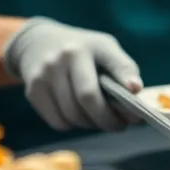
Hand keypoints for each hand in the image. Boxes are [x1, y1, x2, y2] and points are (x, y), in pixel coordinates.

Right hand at [1, 17, 143, 131]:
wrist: (38, 43)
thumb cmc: (81, 50)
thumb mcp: (103, 48)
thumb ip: (122, 68)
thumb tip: (136, 91)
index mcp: (89, 46)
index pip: (113, 64)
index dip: (125, 79)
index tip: (135, 93)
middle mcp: (65, 57)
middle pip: (88, 98)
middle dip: (107, 118)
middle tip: (119, 125)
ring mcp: (45, 74)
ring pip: (72, 115)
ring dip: (91, 124)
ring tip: (99, 120)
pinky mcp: (33, 90)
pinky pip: (58, 122)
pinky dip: (72, 125)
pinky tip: (78, 115)